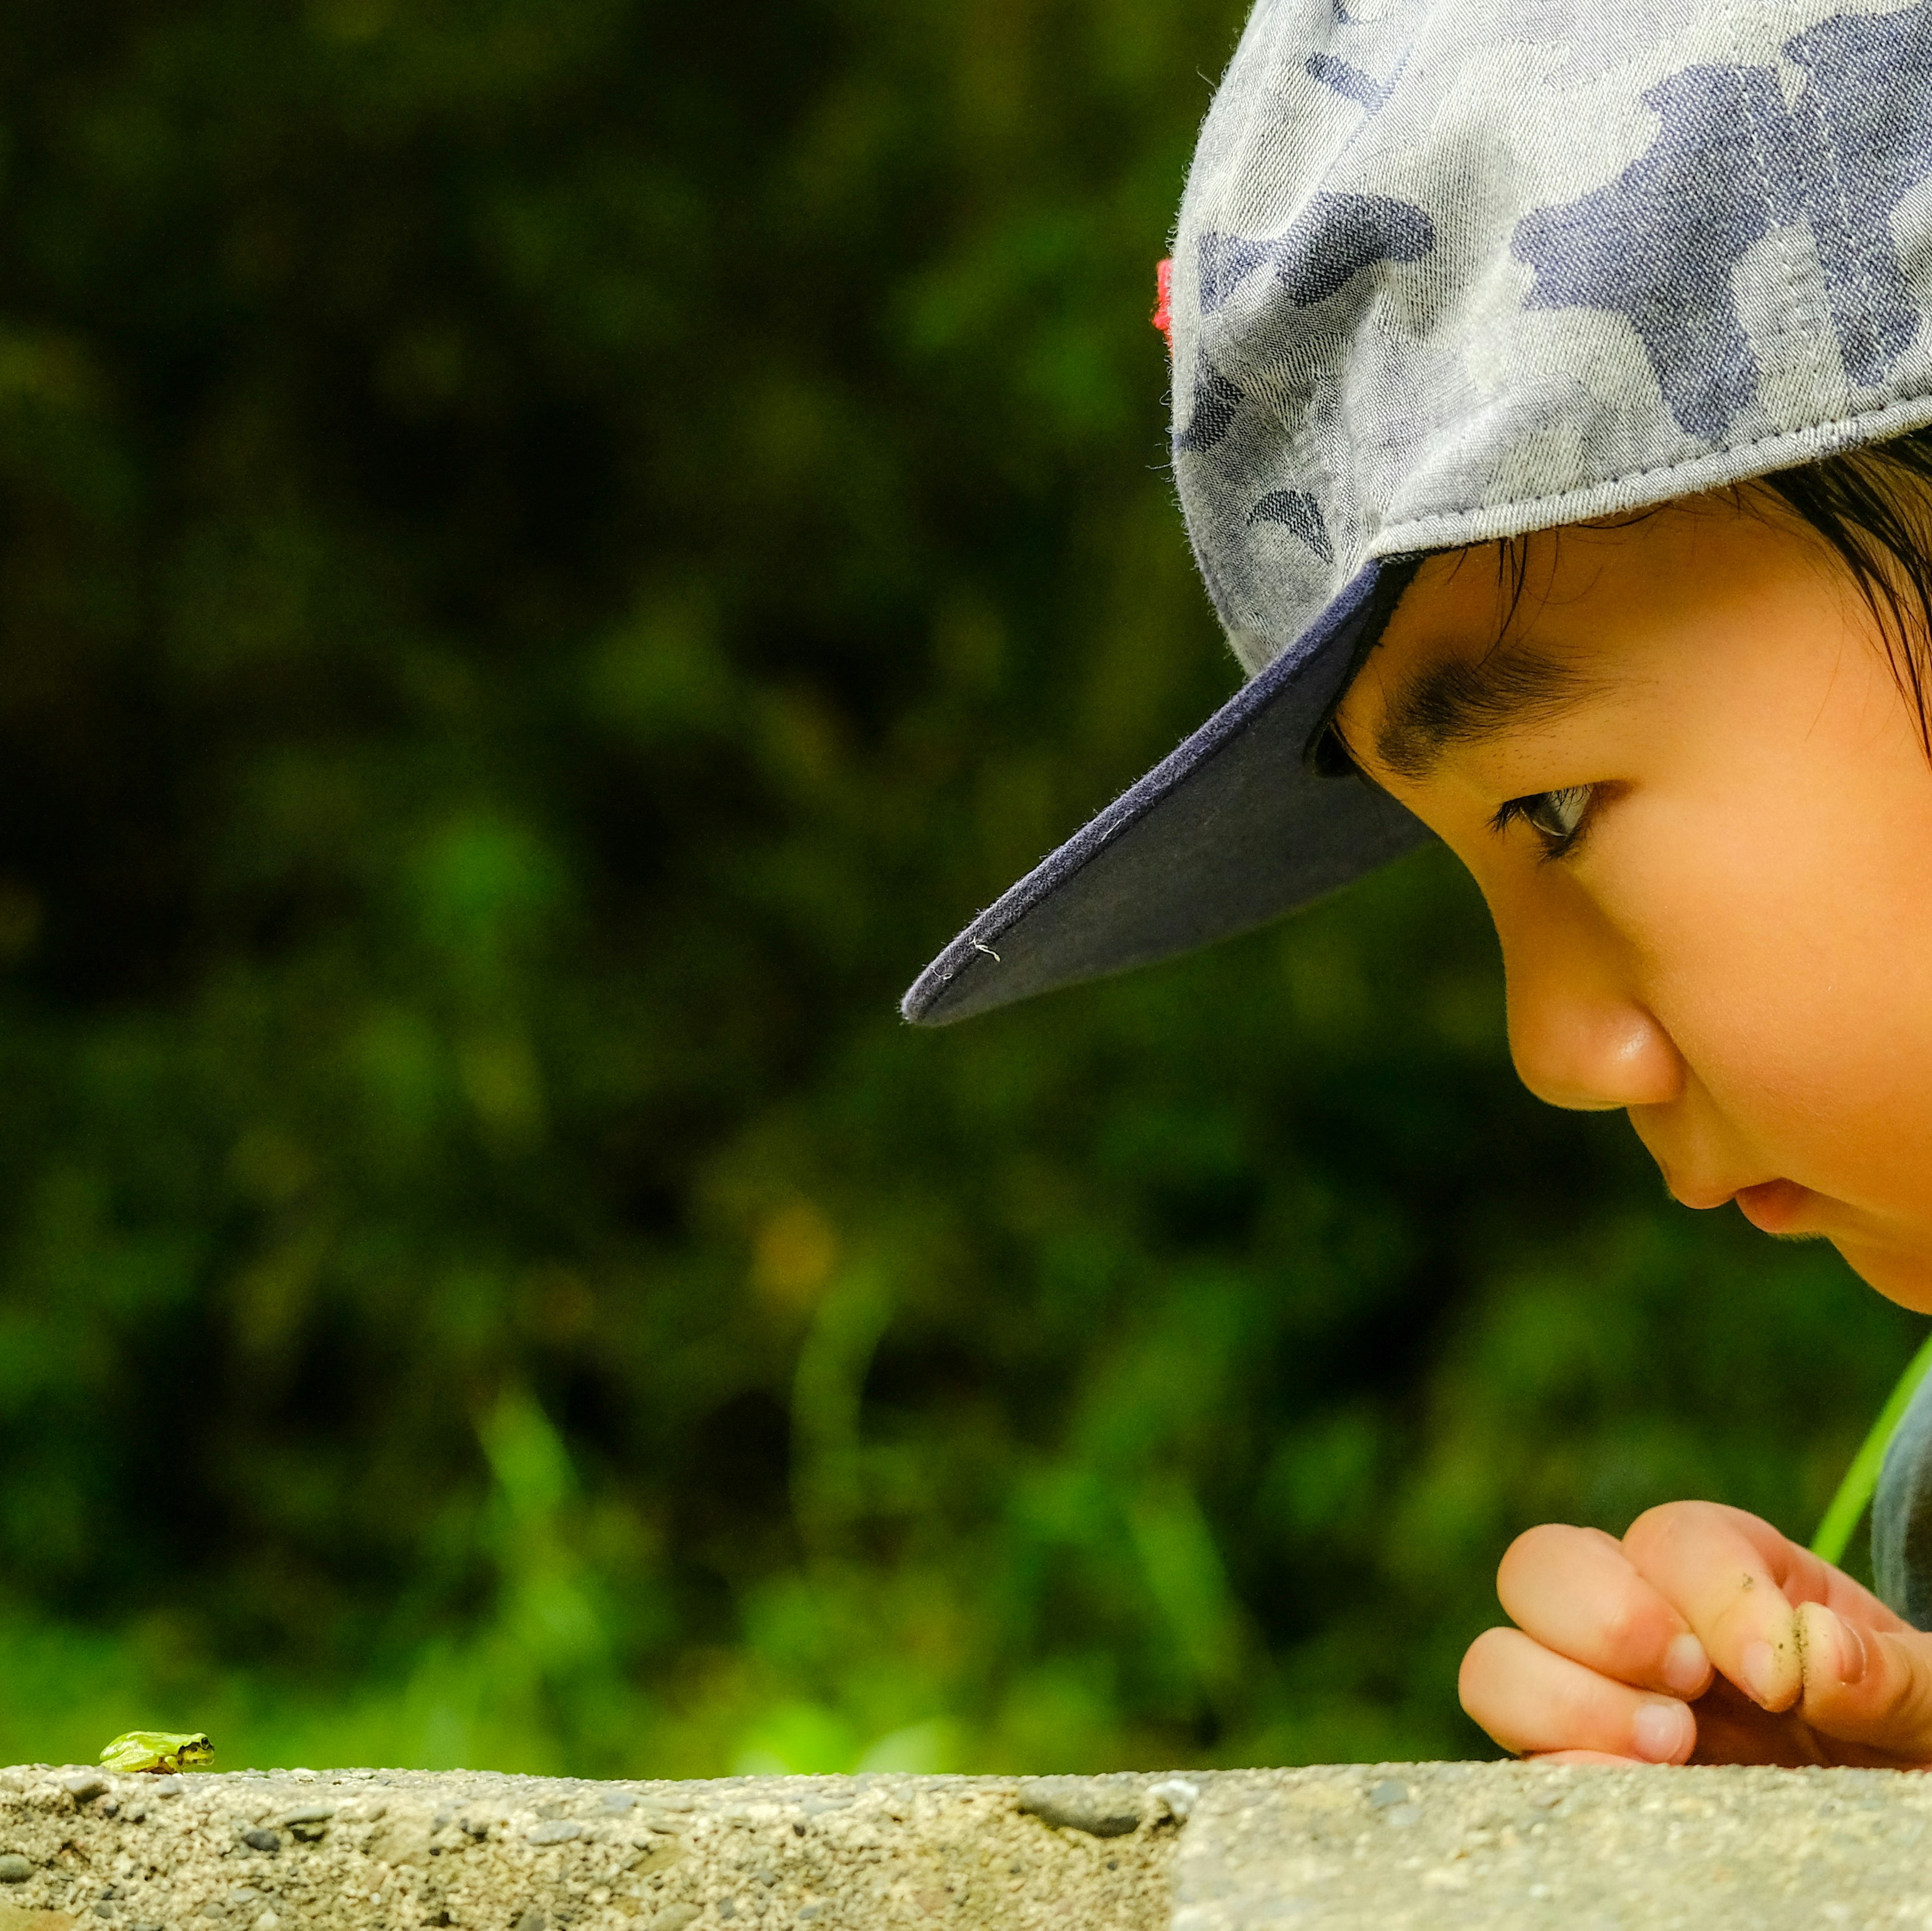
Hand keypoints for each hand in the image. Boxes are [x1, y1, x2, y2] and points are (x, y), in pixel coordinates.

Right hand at [1459, 1501, 1931, 1766]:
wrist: (1889, 1819)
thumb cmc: (1910, 1739)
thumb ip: (1894, 1674)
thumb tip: (1820, 1652)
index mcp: (1728, 1576)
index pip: (1676, 1540)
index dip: (1714, 1597)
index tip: (1781, 1681)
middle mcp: (1638, 1621)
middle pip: (1541, 1563)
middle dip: (1598, 1618)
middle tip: (1687, 1692)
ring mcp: (1596, 1699)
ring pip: (1498, 1658)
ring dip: (1562, 1700)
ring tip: (1669, 1751)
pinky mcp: (1580, 1775)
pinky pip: (1515, 1761)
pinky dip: (1558, 1771)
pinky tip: (1634, 1796)